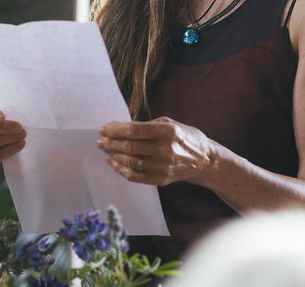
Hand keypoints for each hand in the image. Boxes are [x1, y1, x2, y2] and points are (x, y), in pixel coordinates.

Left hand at [97, 116, 214, 185]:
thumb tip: (120, 128)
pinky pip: (135, 176)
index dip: (116, 129)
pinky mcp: (162, 180)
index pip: (135, 130)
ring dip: (113, 156)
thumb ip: (146, 126)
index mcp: (168, 132)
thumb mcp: (169, 123)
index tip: (103, 128)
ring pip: (130, 162)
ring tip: (105, 150)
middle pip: (130, 147)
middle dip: (111, 143)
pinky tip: (113, 163)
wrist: (204, 160)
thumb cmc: (185, 137)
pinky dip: (121, 170)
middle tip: (100, 140)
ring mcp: (163, 167)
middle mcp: (166, 150)